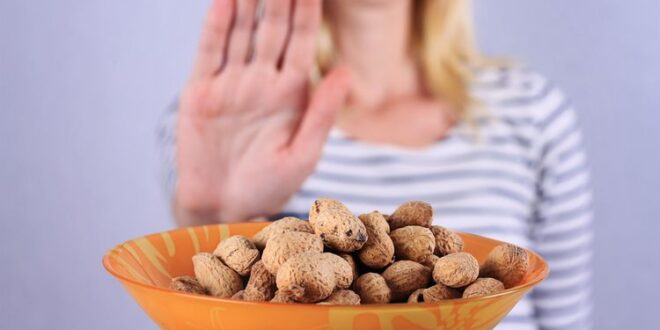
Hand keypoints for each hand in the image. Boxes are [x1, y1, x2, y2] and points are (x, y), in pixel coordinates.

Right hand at [175, 0, 349, 223]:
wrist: (224, 207)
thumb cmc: (269, 185)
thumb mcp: (304, 154)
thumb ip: (323, 112)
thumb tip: (347, 72)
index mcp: (291, 92)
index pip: (302, 40)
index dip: (308, 10)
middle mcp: (262, 81)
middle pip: (272, 27)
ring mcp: (231, 84)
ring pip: (241, 32)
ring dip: (248, 2)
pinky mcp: (201, 92)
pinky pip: (210, 52)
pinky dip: (216, 25)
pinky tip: (225, 0)